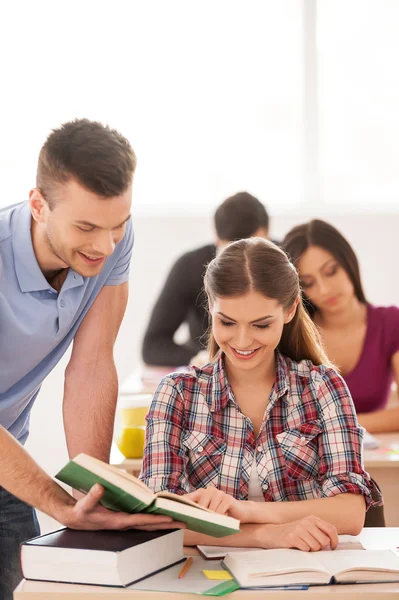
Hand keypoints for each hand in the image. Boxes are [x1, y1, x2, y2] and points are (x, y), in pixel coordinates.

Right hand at [61, 484, 185, 530]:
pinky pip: (144, 519)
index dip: (155, 519)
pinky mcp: (125, 519)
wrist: (76, 518)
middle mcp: (125, 523)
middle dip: (167, 524)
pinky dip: (155, 517)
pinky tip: (163, 513)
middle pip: (150, 525)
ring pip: (149, 524)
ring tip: (180, 519)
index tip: (170, 518)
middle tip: (185, 523)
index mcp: (118, 521)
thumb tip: (100, 486)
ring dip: (164, 522)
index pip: (141, 521)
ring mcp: (126, 522)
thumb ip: (92, 496)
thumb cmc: (81, 512)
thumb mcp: (84, 505)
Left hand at [185, 487, 252, 521]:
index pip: (189, 497)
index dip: (182, 504)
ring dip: (210, 518)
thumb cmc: (222, 514)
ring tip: (210, 524)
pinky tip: (219, 521)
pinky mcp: (227, 499)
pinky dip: (218, 518)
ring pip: (209, 509)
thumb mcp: (209, 513)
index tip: (174, 511)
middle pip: (199, 504)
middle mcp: (210, 490)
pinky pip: (219, 511)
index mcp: (202, 492)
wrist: (241, 512)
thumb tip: (183, 519)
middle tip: (197, 523)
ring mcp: (219, 493)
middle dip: (198, 515)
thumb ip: (199, 512)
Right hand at [260, 516, 337, 551]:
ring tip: (303, 545)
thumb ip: (319, 532)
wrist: (272, 533)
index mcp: (312, 518)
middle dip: (320, 548)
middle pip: (324, 541)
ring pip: (316, 547)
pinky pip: (306, 549)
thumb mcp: (307, 528)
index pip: (331, 529)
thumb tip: (332, 544)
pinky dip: (303, 550)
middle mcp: (307, 522)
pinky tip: (297, 546)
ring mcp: (299, 529)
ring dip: (311, 550)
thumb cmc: (293, 533)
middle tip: (312, 546)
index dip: (334, 540)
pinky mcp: (292, 537)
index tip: (332, 547)